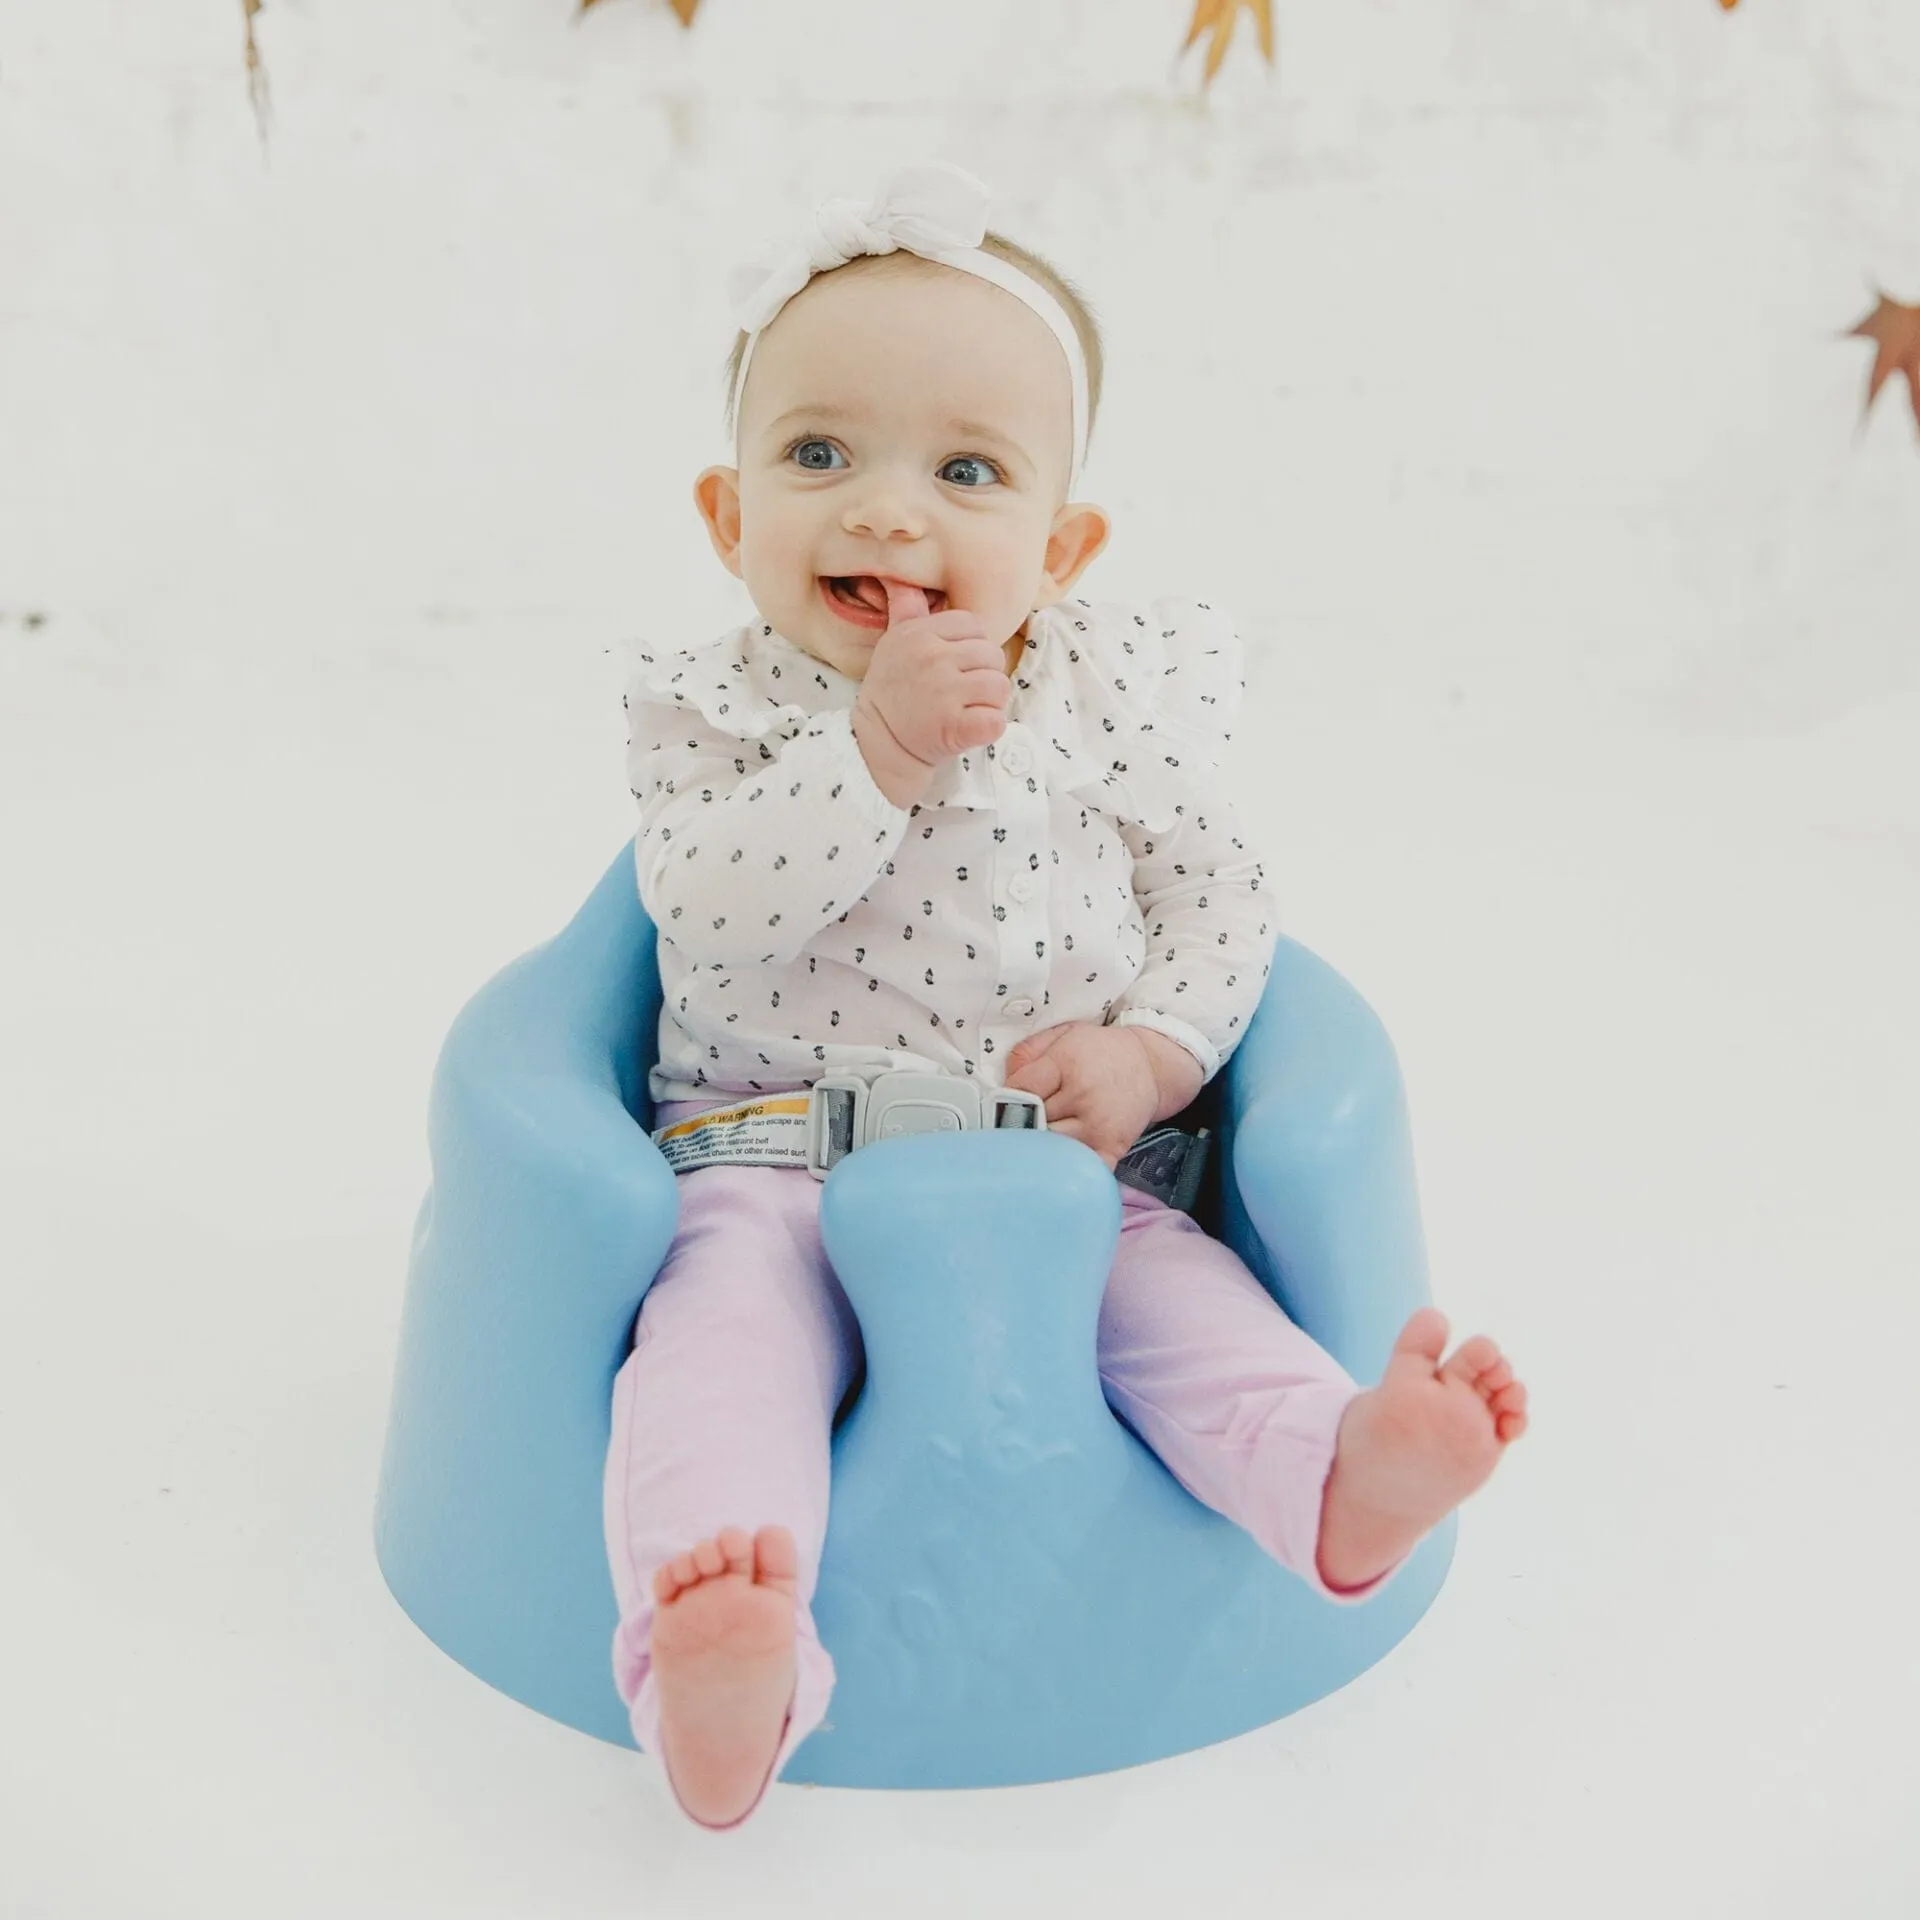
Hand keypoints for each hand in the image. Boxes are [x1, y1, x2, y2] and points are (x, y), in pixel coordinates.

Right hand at [851, 583, 1010, 797]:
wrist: (878, 744)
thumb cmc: (891, 692)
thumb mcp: (892, 644)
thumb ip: (906, 611)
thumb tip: (899, 578)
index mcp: (920, 635)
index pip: (974, 625)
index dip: (973, 646)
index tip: (956, 666)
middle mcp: (933, 658)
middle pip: (992, 655)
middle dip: (983, 675)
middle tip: (959, 694)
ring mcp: (945, 693)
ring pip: (999, 686)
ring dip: (989, 702)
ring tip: (964, 711)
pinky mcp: (955, 727)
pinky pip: (996, 719)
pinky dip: (989, 728)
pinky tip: (968, 729)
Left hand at [1002, 1022, 1198, 1170]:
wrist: (1149, 1066)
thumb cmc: (1099, 1052)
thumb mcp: (1063, 1035)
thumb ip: (1027, 1052)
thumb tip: (1005, 1082)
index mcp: (1068, 1065)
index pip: (1021, 1090)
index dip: (1008, 1097)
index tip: (1010, 1101)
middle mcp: (1084, 1096)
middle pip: (1032, 1121)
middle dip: (1023, 1121)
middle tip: (1025, 1119)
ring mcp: (1098, 1126)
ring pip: (1048, 1147)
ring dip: (1040, 1146)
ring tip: (1041, 1137)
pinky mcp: (1112, 1148)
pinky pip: (1079, 1169)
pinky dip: (1066, 1169)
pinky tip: (1059, 1160)